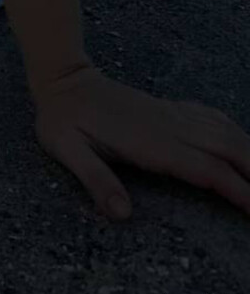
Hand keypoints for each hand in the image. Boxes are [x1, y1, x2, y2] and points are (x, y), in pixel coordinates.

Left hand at [33, 63, 249, 220]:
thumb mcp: (66, 149)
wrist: (62, 80)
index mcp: (150, 142)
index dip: (237, 190)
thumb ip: (94, 179)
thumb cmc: (62, 119)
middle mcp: (168, 126)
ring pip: (225, 131)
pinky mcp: (168, 109)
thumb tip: (122, 213)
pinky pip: (211, 117)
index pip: (206, 169)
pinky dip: (234, 131)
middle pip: (228, 148)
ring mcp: (171, 115)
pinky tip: (242, 142)